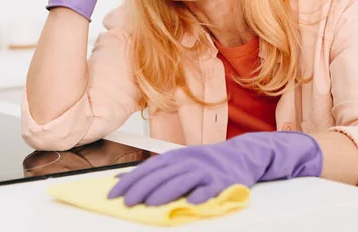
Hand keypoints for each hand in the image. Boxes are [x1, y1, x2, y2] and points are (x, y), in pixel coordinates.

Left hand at [107, 131, 322, 205]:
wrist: (244, 155)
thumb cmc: (207, 162)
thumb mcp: (180, 162)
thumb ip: (156, 172)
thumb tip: (123, 180)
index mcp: (176, 157)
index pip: (148, 169)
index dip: (130, 180)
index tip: (113, 193)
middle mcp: (188, 161)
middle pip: (160, 175)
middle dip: (141, 188)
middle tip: (127, 202)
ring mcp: (205, 170)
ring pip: (181, 181)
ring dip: (165, 193)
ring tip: (150, 204)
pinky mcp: (222, 181)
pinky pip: (210, 189)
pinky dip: (200, 196)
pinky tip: (191, 204)